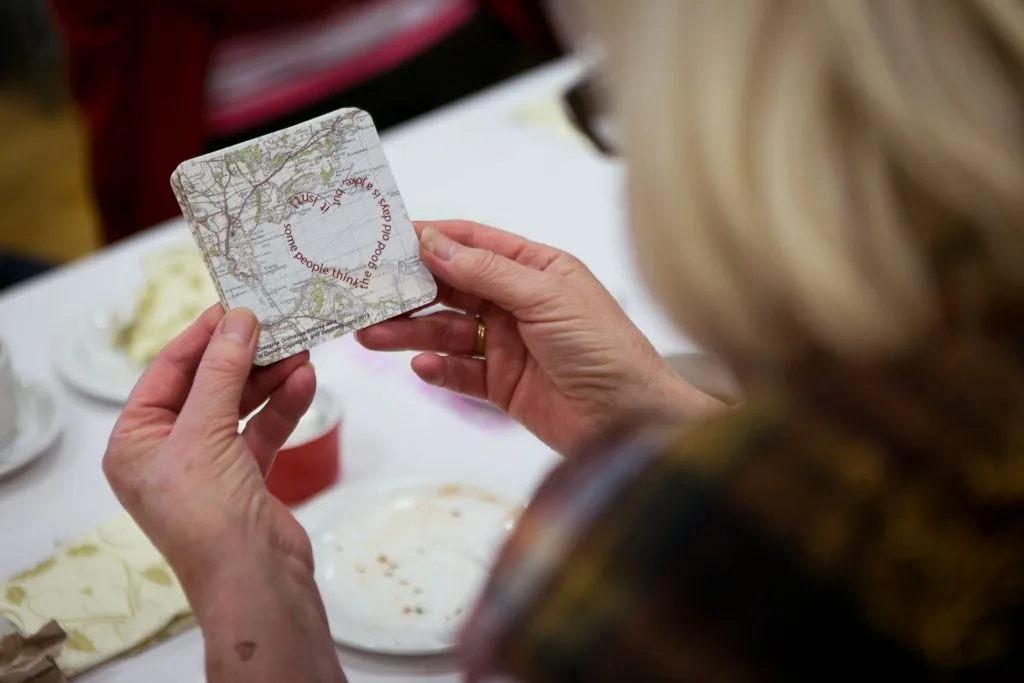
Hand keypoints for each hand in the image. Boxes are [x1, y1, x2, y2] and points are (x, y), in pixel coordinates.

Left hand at [103, 305, 315, 592]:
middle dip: (243, 357)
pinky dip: (284, 407)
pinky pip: (263, 430)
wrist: (255, 582)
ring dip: (269, 378)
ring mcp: (208, 467)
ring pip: (240, 406)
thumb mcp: (205, 432)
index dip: (201, 337)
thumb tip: (238, 319)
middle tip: (275, 323)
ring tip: (300, 348)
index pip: (166, 373)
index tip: (234, 305)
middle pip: (207, 386)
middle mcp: (167, 453)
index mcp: (134, 443)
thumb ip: (222, 371)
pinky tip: (305, 381)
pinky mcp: (246, 478)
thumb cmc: (209, 515)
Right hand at [357, 221, 720, 454]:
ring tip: (373, 335)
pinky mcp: (502, 386)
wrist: (630, 420)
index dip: (432, 238)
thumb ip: (487, 271)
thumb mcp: (546, 298)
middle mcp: (518, 303)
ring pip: (447, 332)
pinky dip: (437, 370)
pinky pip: (459, 373)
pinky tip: (420, 368)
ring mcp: (507, 345)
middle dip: (410, 291)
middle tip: (367, 294)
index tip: (387, 237)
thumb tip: (434, 241)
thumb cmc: (603, 348)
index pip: (474, 244)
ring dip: (411, 333)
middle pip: (451, 288)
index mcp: (536, 270)